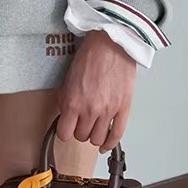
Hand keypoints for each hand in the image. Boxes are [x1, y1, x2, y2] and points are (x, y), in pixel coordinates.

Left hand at [55, 30, 135, 151]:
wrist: (111, 43)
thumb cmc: (90, 56)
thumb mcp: (68, 79)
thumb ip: (66, 100)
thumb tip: (66, 116)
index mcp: (72, 102)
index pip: (64, 134)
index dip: (65, 131)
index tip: (67, 127)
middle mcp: (89, 110)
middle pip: (81, 137)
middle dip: (79, 130)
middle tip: (81, 122)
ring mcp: (108, 111)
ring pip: (97, 139)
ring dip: (94, 135)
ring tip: (94, 127)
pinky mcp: (123, 108)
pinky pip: (116, 135)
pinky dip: (110, 143)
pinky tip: (105, 143)